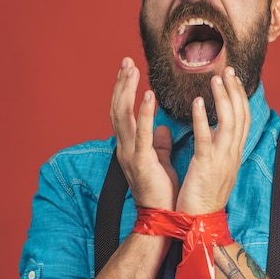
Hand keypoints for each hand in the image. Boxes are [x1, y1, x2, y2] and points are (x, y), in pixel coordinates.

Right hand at [110, 57, 178, 209]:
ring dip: (126, 91)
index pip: (122, 113)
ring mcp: (130, 154)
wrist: (162, 217)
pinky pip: (141, 134)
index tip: (129, 70)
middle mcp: (124, 147)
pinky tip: (148, 96)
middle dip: (121, 84)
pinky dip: (144, 113)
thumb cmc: (162, 190)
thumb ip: (158, 143)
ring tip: (132, 70)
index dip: (124, 91)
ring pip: (122, 116)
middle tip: (127, 61)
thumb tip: (162, 127)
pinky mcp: (141, 161)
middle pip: (117, 109)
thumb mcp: (159, 161)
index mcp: (129, 146)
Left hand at [176, 66, 250, 214]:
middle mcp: (232, 153)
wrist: (199, 221)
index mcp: (234, 153)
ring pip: (228, 123)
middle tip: (228, 70)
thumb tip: (213, 130)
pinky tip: (197, 102)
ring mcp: (221, 159)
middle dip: (235, 91)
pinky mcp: (206, 166)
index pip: (243, 119)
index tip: (233, 78)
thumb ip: (216, 147)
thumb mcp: (215, 167)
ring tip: (215, 78)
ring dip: (223, 98)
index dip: (240, 97)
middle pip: (240, 115)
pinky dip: (203, 119)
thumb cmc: (202, 195)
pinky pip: (206, 139)